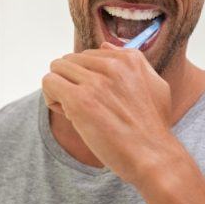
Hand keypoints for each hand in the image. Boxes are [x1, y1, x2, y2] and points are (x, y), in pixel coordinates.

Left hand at [42, 43, 175, 187]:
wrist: (154, 158)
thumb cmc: (152, 127)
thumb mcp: (154, 85)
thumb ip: (132, 62)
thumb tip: (104, 45)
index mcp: (128, 59)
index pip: (87, 55)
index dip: (86, 77)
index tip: (97, 97)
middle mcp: (112, 65)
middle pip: (69, 60)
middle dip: (71, 82)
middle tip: (84, 106)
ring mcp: (95, 82)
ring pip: (57, 68)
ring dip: (60, 89)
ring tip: (74, 110)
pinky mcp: (80, 100)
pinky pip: (49, 82)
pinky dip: (51, 97)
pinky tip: (66, 113)